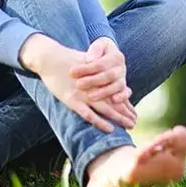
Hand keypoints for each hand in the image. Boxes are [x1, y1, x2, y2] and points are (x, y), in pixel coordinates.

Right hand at [19, 34, 135, 131]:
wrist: (50, 58)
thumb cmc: (67, 60)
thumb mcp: (86, 62)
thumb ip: (96, 71)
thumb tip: (107, 78)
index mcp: (98, 76)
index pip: (116, 91)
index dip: (125, 102)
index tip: (134, 111)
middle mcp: (94, 86)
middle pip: (114, 100)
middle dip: (125, 112)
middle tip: (135, 122)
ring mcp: (84, 94)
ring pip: (106, 108)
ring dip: (119, 118)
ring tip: (130, 126)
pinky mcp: (72, 100)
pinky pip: (89, 114)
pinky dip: (100, 121)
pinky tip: (110, 128)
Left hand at [70, 38, 130, 103]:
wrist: (109, 56)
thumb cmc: (100, 51)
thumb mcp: (98, 44)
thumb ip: (95, 49)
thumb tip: (90, 59)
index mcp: (116, 56)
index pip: (100, 64)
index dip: (86, 69)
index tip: (71, 72)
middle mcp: (121, 68)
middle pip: (108, 75)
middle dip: (93, 81)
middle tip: (78, 85)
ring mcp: (123, 79)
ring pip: (117, 86)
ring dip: (104, 92)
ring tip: (89, 96)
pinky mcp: (124, 88)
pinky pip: (126, 93)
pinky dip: (122, 97)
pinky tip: (113, 101)